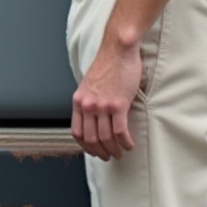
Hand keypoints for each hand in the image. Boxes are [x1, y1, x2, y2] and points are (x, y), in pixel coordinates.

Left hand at [72, 40, 142, 160]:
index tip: (94, 151)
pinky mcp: (118, 104)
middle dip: (101, 152)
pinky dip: (125, 142)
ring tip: (121, 152)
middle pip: (91, 139)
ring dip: (114, 150)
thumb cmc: (107, 64)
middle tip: (109, 156)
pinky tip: (129, 144)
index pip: (77, 132)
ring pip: (106, 138)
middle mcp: (88, 105)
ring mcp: (102, 106)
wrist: (118, 50)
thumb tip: (94, 118)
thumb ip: (89, 100)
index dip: (85, 146)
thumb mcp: (90, 85)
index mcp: (79, 101)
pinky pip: (120, 131)